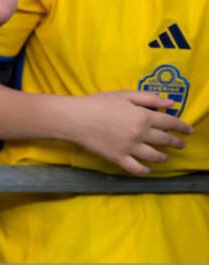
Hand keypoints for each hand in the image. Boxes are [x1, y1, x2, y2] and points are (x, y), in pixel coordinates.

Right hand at [63, 90, 192, 173]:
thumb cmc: (98, 103)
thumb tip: (170, 103)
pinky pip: (136, 168)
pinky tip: (148, 169)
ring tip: (166, 157)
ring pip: (154, 155)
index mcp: (144, 116)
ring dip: (163, 157)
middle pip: (165, 140)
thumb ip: (149, 98)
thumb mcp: (125, 94)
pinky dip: (145, 170)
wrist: (75, 118)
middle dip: (176, 142)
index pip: (170, 122)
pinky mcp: (118, 157)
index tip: (189, 130)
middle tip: (181, 144)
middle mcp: (140, 133)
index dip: (182, 127)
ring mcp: (130, 147)